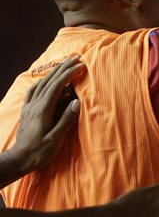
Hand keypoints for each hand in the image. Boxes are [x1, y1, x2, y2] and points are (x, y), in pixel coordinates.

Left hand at [7, 56, 82, 175]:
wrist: (19, 159)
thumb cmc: (39, 152)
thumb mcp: (56, 138)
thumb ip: (66, 119)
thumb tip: (77, 101)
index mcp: (43, 110)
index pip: (57, 86)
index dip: (69, 74)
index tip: (81, 66)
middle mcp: (35, 105)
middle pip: (49, 81)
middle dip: (62, 68)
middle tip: (75, 57)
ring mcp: (29, 107)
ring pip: (41, 84)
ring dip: (53, 72)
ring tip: (64, 64)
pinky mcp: (27, 111)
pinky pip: (33, 91)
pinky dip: (42, 82)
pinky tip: (46, 80)